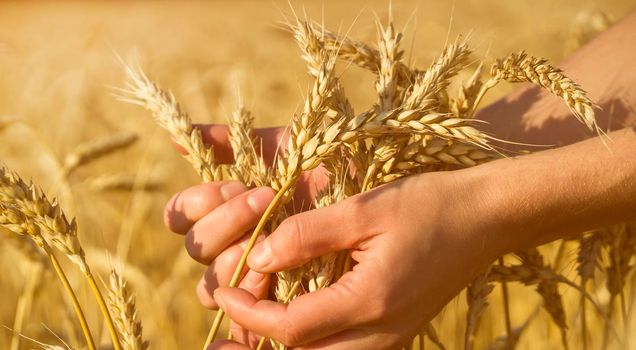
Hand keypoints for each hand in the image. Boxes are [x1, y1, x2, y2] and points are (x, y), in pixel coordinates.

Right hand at [164, 124, 328, 346]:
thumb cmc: (341, 164)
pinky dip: (245, 313)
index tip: (235, 185)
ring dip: (235, 261)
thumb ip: (237, 142)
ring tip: (274, 237)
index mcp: (229, 206)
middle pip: (198, 250)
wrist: (389, 184)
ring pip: (214, 285)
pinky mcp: (284, 299)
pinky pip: (248, 320)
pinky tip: (267, 290)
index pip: (183, 216)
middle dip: (224, 226)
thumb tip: (176, 138)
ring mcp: (259, 271)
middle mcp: (238, 239)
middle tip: (265, 200)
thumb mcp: (291, 146)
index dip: (196, 205)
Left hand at [209, 171, 507, 348]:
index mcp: (371, 302)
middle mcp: (382, 334)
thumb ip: (308, 233)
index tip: (223, 290)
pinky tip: (302, 318)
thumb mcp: (366, 208)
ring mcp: (394, 338)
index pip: (290, 328)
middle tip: (233, 318)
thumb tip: (259, 256)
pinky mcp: (400, 332)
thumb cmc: (431, 204)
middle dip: (261, 341)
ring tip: (258, 320)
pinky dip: (316, 341)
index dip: (248, 314)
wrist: (488, 218)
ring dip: (289, 344)